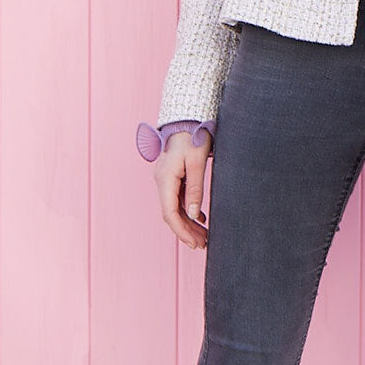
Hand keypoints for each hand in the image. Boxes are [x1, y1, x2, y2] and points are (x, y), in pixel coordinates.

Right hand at [152, 130, 212, 248]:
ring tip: (203, 236)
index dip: (181, 231)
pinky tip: (199, 219)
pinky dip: (187, 211)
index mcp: (165, 179)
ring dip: (187, 223)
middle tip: (203, 244)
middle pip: (171, 213)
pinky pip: (177, 199)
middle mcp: (162, 181)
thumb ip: (196, 189)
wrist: (187, 119)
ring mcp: (166, 180)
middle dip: (186, 231)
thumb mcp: (198, 163)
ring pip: (174, 208)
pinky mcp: (172, 177)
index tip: (194, 243)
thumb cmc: (194, 137)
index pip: (169, 213)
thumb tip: (192, 215)